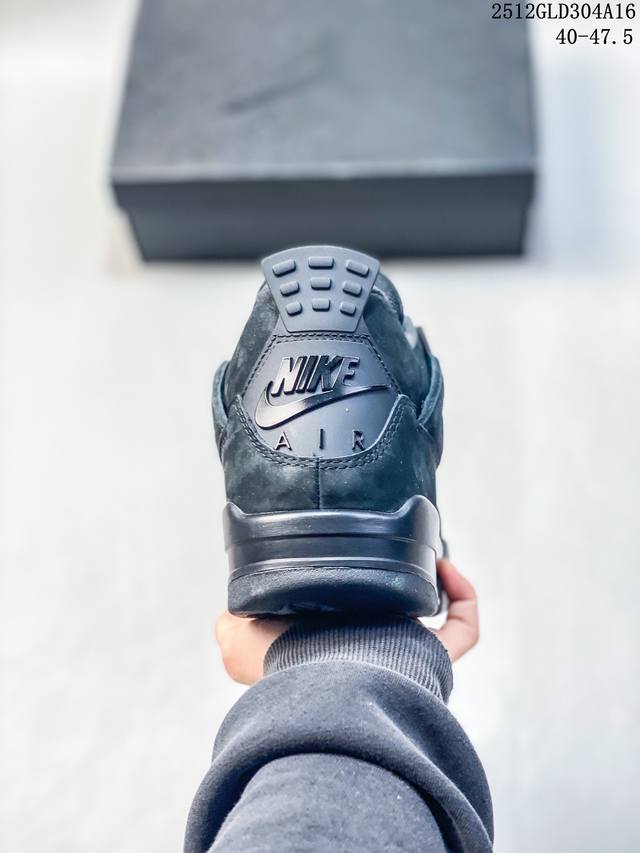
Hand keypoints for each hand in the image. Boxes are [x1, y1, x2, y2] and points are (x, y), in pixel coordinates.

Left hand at [215, 558, 478, 684]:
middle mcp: (371, 658)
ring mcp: (407, 658)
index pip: (349, 626)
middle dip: (400, 589)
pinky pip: (463, 630)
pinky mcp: (436, 657)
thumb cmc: (280, 662)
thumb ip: (231, 624)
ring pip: (434, 628)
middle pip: (398, 626)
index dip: (354, 597)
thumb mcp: (236, 638)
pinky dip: (463, 597)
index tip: (353, 563)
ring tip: (424, 554)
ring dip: (434, 587)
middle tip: (397, 554)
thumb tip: (228, 616)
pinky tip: (446, 566)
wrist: (316, 675)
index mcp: (331, 651)